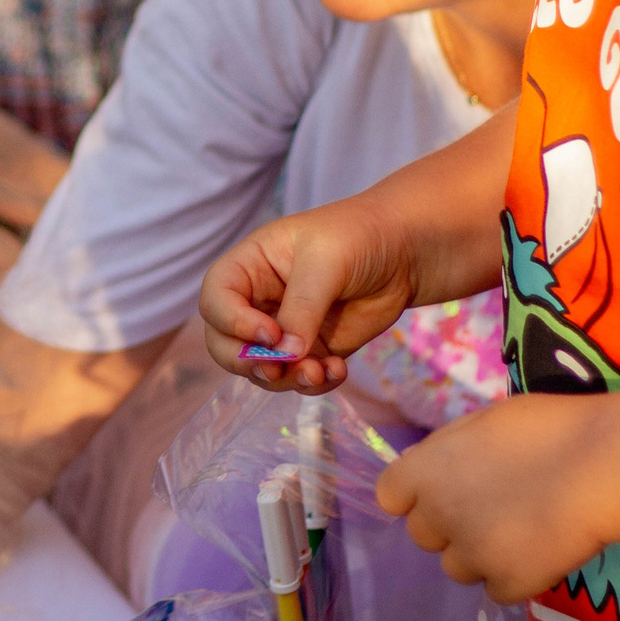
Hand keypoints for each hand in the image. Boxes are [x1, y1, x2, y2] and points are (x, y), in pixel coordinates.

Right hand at [199, 197, 420, 394]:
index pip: (215, 299)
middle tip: (277, 369)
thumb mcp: (326, 263)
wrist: (404, 251)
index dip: (232, 322)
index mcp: (248, 266)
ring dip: (285, 379)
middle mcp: (257, 300)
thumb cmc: (358, 237)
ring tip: (320, 371)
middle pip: (223, 342)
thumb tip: (286, 355)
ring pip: (259, 368)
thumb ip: (302, 308)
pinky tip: (337, 370)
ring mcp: (283, 329)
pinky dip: (313, 382)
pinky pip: (298, 378)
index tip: (271, 333)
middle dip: (247, 361)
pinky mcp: (311, 351)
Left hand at [376, 392, 609, 602]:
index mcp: (425, 470)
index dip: (414, 497)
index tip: (443, 492)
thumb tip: (439, 470)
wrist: (601, 465)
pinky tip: (544, 552)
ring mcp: (472, 554)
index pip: (390, 496)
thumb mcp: (483, 422)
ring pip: (458, 568)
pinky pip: (500, 589)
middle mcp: (438, 515)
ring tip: (524, 531)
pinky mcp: (508, 584)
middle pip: (424, 536)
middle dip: (451, 527)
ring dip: (482, 556)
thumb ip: (450, 452)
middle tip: (494, 511)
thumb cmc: (549, 429)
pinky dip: (518, 577)